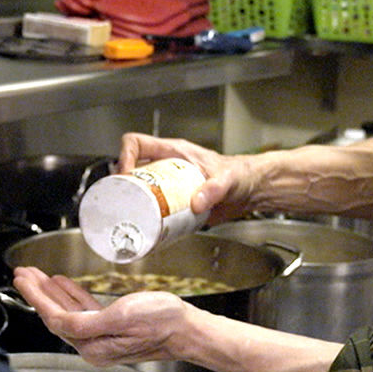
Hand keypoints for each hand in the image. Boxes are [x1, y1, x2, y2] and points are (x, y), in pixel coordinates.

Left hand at [10, 266, 196, 365]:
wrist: (187, 329)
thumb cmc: (161, 322)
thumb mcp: (122, 317)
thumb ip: (86, 322)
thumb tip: (59, 320)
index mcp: (93, 345)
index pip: (54, 318)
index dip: (36, 297)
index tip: (23, 279)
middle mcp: (93, 345)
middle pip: (56, 315)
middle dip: (38, 292)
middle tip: (23, 273)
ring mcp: (102, 337)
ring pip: (67, 312)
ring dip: (51, 292)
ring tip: (37, 276)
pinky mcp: (111, 328)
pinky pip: (83, 311)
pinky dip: (71, 296)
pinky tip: (63, 285)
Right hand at [116, 133, 250, 223]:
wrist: (250, 190)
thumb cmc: (239, 174)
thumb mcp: (226, 180)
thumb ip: (213, 189)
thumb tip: (195, 203)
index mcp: (173, 152)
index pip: (136, 143)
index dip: (125, 157)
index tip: (125, 176)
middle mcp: (166, 166)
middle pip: (132, 168)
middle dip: (122, 185)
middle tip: (122, 202)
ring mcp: (169, 184)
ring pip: (139, 188)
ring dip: (132, 202)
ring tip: (130, 216)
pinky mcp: (174, 201)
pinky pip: (153, 206)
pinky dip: (147, 217)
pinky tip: (149, 228)